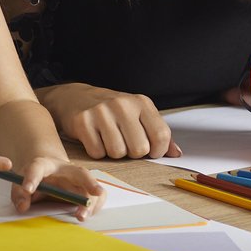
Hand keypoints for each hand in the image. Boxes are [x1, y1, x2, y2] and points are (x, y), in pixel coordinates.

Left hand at [7, 156, 103, 219]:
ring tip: (81, 216)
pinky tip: (86, 215)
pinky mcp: (86, 191)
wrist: (47, 174)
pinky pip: (97, 198)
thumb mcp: (21, 184)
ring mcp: (79, 180)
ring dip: (91, 202)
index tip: (27, 190)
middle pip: (80, 172)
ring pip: (92, 188)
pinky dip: (95, 207)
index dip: (31, 178)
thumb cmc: (36, 179)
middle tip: (95, 192)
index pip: (37, 168)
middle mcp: (67, 170)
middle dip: (89, 182)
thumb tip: (23, 206)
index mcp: (45, 165)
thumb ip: (19, 194)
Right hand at [37, 84, 180, 160]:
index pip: (161, 135)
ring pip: (117, 153)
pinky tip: (94, 139)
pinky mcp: (83, 122)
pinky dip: (96, 152)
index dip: (157, 151)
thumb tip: (175, 153)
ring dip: (113, 153)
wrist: (75, 97)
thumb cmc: (112, 111)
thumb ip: (158, 134)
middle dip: (132, 153)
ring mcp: (101, 112)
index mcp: (141, 102)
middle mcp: (123, 105)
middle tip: (124, 143)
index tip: (149, 151)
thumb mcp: (138, 115)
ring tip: (108, 140)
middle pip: (139, 149)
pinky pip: (97, 153)